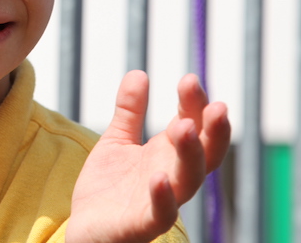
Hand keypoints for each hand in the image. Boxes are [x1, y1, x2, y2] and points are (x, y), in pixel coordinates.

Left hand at [65, 71, 229, 242]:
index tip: (189, 79)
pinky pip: (162, 214)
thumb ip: (129, 111)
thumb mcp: (117, 140)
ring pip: (189, 180)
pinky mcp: (142, 224)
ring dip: (190, 153)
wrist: (85, 228)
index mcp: (168, 154)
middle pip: (205, 153)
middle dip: (213, 130)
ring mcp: (161, 200)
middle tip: (215, 105)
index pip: (192, 125)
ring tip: (183, 126)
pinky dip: (163, 197)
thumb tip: (139, 73)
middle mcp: (172, 175)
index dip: (195, 104)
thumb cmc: (108, 187)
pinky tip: (158, 176)